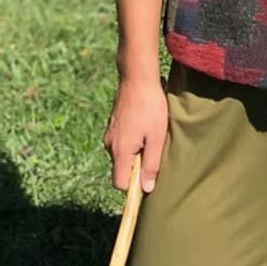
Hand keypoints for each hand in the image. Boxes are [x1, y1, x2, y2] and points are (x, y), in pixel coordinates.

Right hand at [103, 75, 167, 192]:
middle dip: (138, 165)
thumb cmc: (150, 106)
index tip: (149, 177)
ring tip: (151, 132)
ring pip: (123, 154)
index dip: (134, 186)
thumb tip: (146, 189)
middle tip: (154, 146)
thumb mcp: (157, 137)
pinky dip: (133, 139)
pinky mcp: (113, 124)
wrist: (137, 76)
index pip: (120, 184)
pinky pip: (122, 141)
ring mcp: (110, 133)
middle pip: (121, 169)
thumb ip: (151, 164)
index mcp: (120, 151)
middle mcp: (110, 144)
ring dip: (137, 150)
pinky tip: (145, 123)